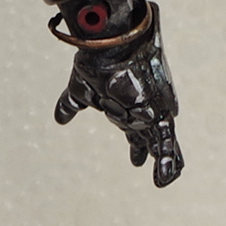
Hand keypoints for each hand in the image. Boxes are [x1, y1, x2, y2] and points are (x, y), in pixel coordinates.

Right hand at [54, 1, 182, 187]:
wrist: (111, 45)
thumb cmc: (97, 60)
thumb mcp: (80, 90)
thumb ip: (72, 105)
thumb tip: (59, 119)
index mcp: (126, 104)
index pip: (133, 131)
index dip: (135, 147)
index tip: (135, 161)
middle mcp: (142, 109)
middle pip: (152, 138)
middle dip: (153, 153)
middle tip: (159, 174)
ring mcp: (153, 112)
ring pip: (163, 142)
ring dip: (166, 162)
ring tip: (165, 180)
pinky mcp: (159, 114)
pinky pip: (166, 143)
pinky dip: (166, 161)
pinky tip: (164, 179)